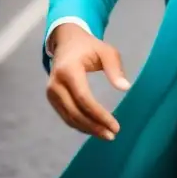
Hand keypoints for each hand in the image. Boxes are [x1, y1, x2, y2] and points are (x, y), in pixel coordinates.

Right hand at [46, 24, 129, 139]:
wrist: (66, 42)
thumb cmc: (89, 46)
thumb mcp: (106, 51)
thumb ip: (115, 68)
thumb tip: (125, 88)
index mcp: (68, 70)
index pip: (83, 98)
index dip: (99, 114)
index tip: (115, 125)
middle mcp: (56, 84)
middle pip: (75, 112)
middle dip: (94, 126)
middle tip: (112, 135)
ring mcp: (51, 92)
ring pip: (69, 117)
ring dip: (87, 128)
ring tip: (106, 134)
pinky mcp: (52, 98)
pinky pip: (66, 115)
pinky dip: (80, 124)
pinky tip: (94, 128)